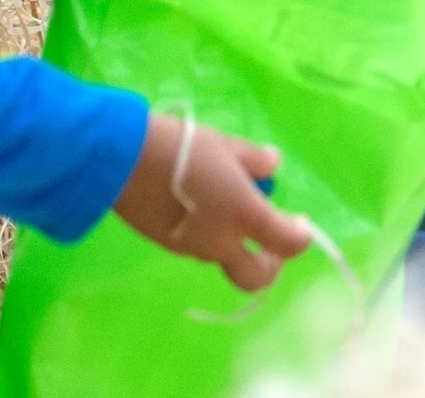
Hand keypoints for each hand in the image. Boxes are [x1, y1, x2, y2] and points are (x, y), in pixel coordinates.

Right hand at [114, 114, 310, 291]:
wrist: (123, 163)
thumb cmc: (183, 149)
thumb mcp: (226, 146)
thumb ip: (254, 160)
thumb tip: (272, 165)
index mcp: (244, 217)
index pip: (288, 244)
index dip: (301, 237)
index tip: (300, 222)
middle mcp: (220, 243)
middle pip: (255, 278)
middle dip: (269, 266)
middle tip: (269, 239)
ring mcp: (190, 249)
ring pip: (224, 259)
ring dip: (234, 241)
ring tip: (225, 200)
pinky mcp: (165, 245)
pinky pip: (197, 247)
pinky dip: (206, 234)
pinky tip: (196, 203)